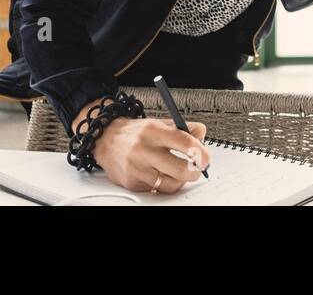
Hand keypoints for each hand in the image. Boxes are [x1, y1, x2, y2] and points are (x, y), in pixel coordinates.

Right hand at [86, 113, 210, 194]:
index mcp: (154, 131)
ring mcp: (137, 168)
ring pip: (170, 184)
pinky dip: (164, 184)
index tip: (206, 158)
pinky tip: (161, 175)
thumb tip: (202, 135)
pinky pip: (157, 190)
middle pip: (181, 169)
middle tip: (198, 169)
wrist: (106, 139)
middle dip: (195, 172)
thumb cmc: (137, 133)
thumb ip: (184, 129)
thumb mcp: (161, 123)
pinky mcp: (132, 183)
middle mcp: (144, 150)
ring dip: (180, 180)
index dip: (201, 153)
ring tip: (178, 172)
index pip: (185, 143)